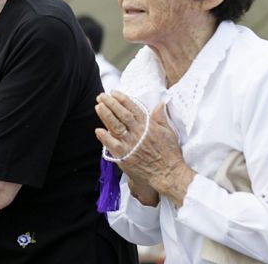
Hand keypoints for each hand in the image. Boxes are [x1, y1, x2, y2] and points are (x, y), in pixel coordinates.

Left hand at [94, 91, 194, 205]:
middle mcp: (138, 132)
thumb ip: (161, 118)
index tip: (114, 92)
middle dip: (110, 103)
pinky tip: (98, 130)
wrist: (168, 174)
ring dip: (105, 115)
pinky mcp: (124, 155)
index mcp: (148, 125)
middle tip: (101, 96)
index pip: (133, 108)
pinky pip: (111, 144)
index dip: (122, 99)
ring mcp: (130, 143)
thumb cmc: (170, 154)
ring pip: (115, 126)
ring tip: (98, 106)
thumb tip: (160, 104)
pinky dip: (104, 137)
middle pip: (122, 114)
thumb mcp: (169, 133)